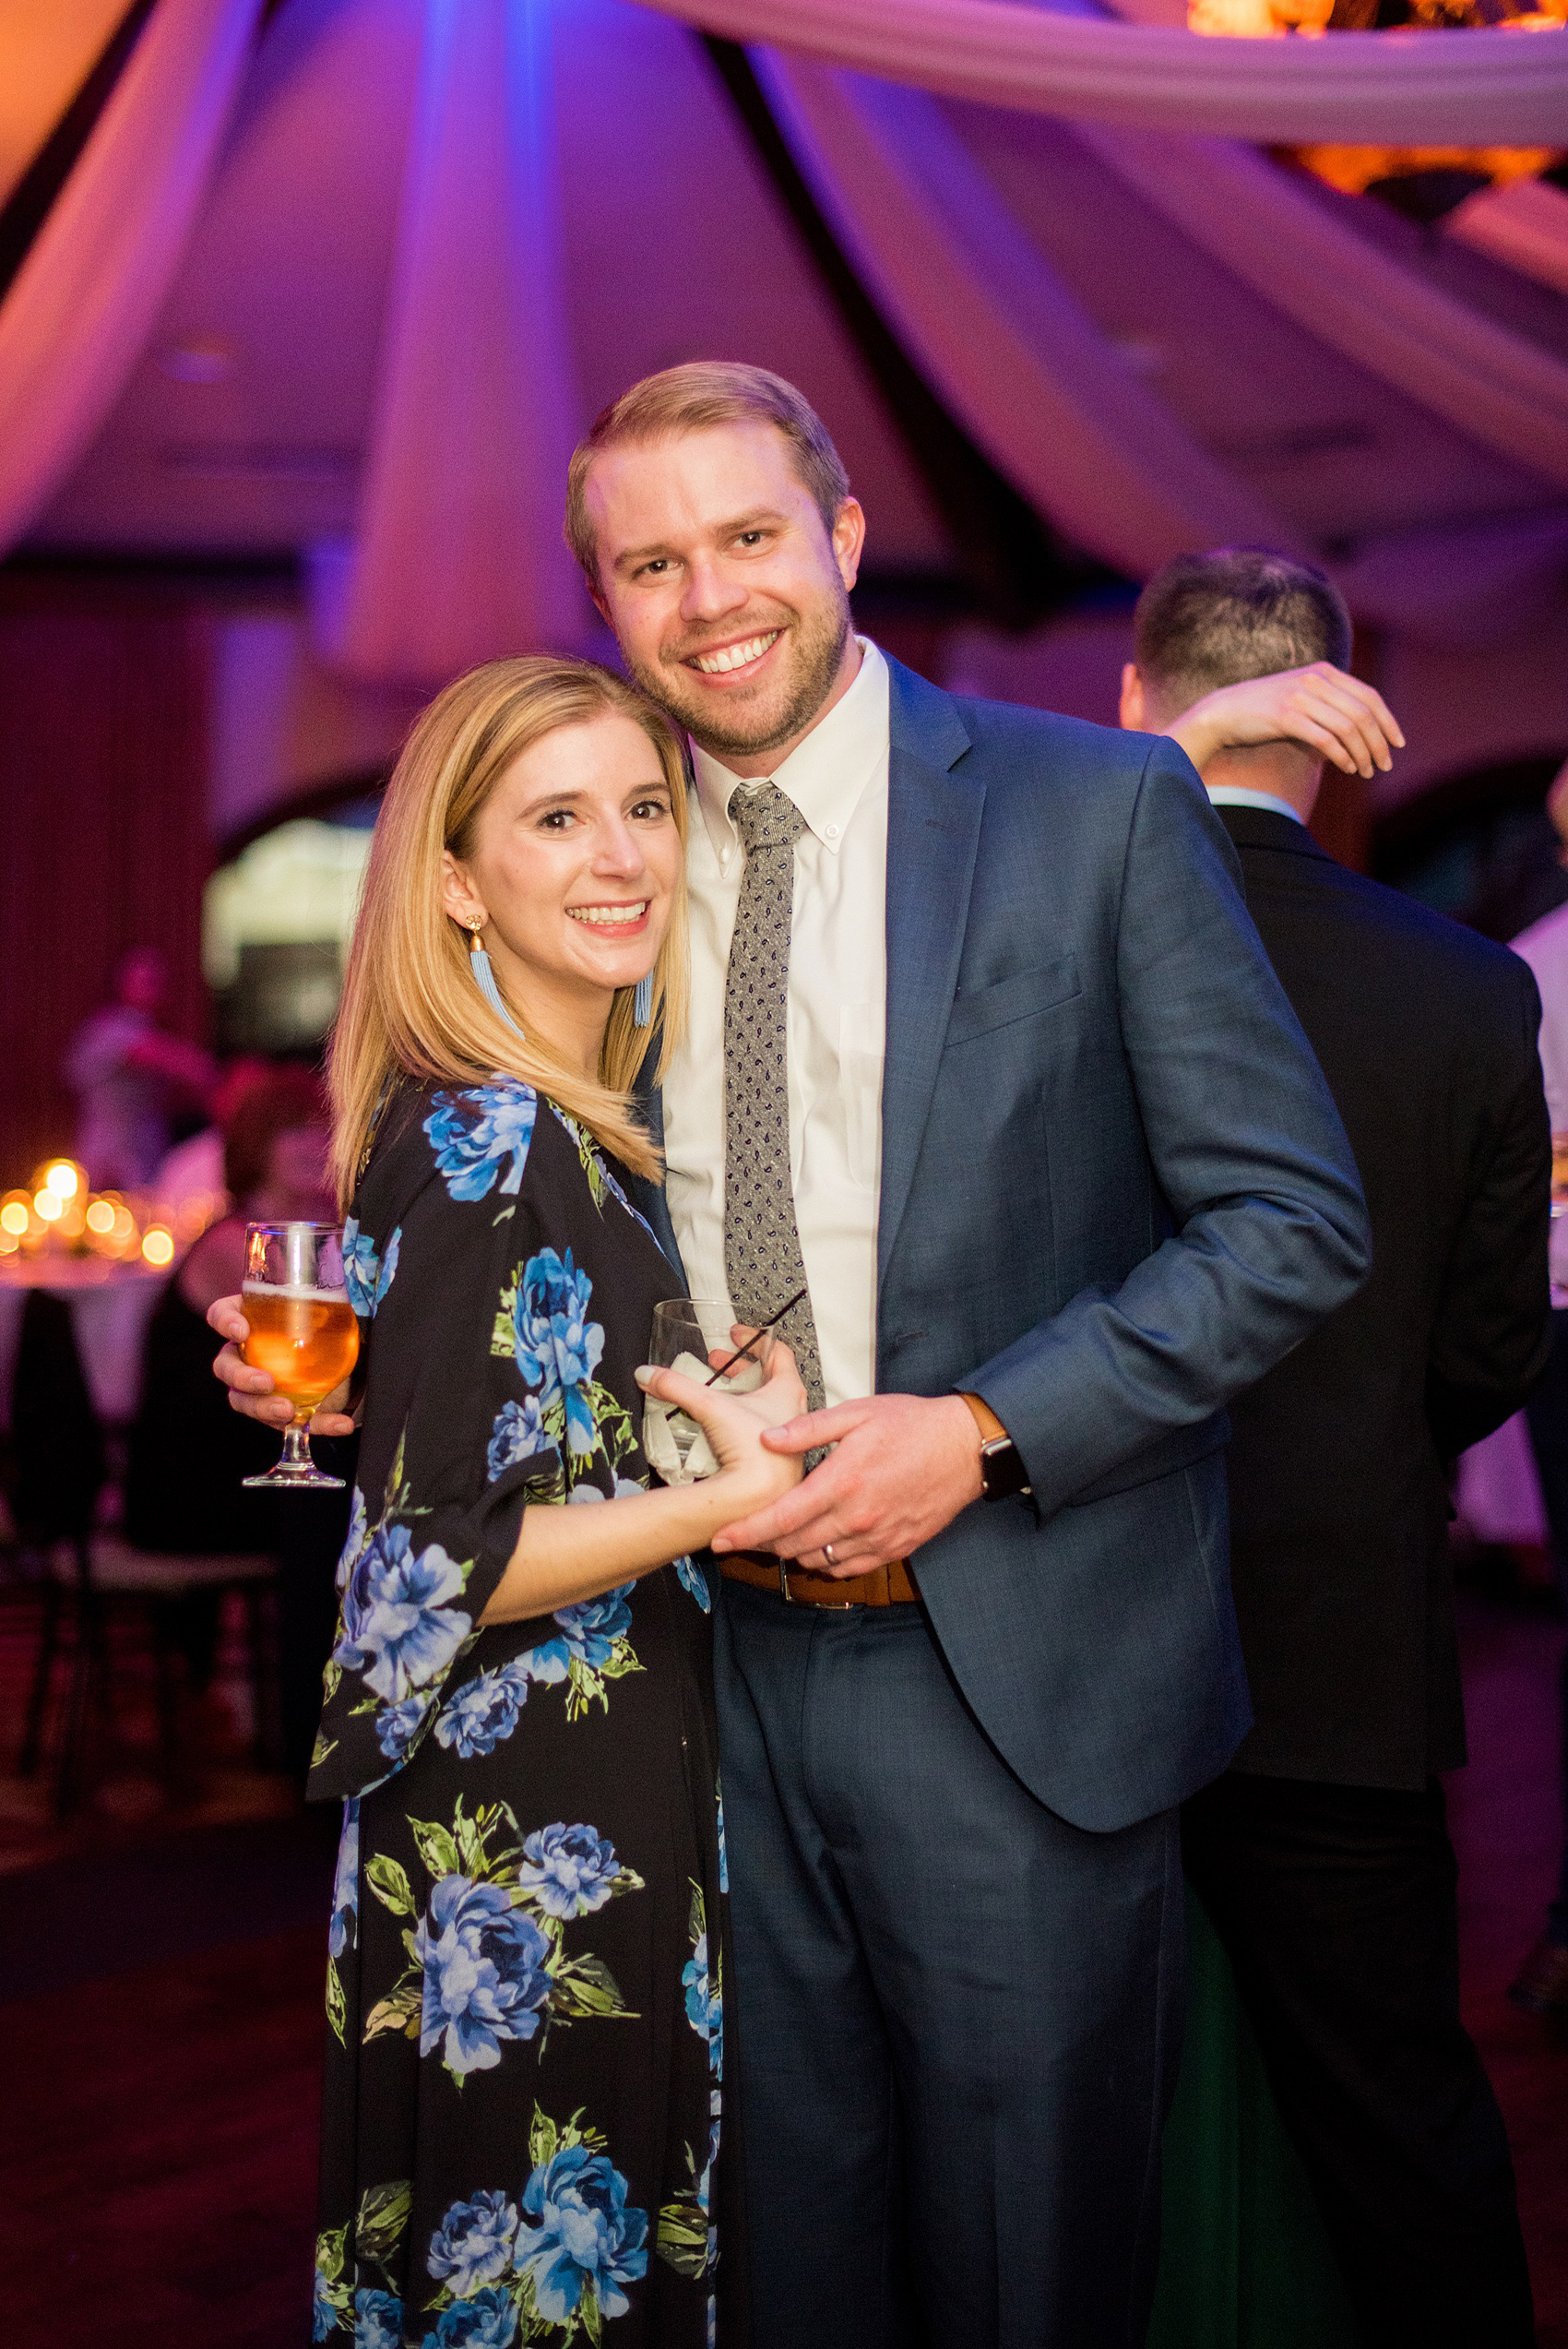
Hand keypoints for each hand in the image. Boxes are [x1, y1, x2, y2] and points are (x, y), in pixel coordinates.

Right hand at [207, 1294, 355, 1435]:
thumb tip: (352, 1296)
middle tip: (266, 1382)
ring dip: (264, 1408)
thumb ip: (331, 1304)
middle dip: (241, 1377)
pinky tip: (340, 1424)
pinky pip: (290, 1423)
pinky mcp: (279, 1410)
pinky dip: (319, 1424)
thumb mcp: (328, 1311)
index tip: (241, 1332)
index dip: (225, 1322)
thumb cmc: (327, 1326)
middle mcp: (244, 1353)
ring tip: (289, 1411)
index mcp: (249, 1319)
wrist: (350, 1359)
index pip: (222, 1315)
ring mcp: (256, 1386)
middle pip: (225, 1367)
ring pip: (243, 1401)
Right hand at [635, 1340, 806, 1514]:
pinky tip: (720, 1427)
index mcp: (787, 1391)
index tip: (736, 1334)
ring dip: (740, 1395)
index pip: (778, 1352)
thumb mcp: (710, 1406)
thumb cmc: (753, 1454)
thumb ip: (676, 1386)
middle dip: (740, 1367)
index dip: (755, 1339)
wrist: (759, 1500)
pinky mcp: (774, 1459)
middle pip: (769, 1378)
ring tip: (716, 1393)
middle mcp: (793, 1413)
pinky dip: (739, 1422)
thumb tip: (650, 1374)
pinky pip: (758, 1431)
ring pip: (765, 1406)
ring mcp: (786, 1438)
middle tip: (719, 1362)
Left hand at [711, 1391, 982, 1574]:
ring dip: (794, 1552)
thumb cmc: (911, 1425)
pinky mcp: (895, 1548)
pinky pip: (848, 1567)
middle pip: (793, 1546)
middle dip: (763, 1543)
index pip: (780, 1520)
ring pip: (819, 1560)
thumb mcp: (857, 1414)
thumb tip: (767, 1440)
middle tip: (746, 1533)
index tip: (720, 1540)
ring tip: (783, 1535)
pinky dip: (827, 1561)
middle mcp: (857, 1518)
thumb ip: (808, 1429)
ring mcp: (877, 1538)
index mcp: (842, 1482)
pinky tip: (821, 1543)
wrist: (965, 1448)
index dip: (745, 1533)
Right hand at [1168, 664, 1403, 778]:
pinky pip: (1326, 739)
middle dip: (1379, 743)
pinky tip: (1347, 768)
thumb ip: (1328, 703)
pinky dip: (1342, 756)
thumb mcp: (1300, 697)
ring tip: (1365, 771)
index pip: (1369, 696)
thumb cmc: (1263, 710)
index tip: (1398, 743)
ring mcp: (1301, 697)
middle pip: (1363, 714)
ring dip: (1362, 753)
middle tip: (1384, 765)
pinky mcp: (1287, 716)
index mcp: (1323, 672)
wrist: (1223, 712)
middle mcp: (1315, 680)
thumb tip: (1360, 730)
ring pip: (1348, 728)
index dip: (1388, 721)